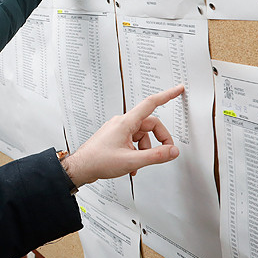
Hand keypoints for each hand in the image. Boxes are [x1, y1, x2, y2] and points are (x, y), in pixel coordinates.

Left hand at [62, 85, 184, 186]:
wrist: (80, 168)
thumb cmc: (98, 160)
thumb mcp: (132, 160)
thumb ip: (156, 155)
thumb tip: (172, 151)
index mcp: (126, 122)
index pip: (150, 103)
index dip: (166, 95)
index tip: (177, 90)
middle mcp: (122, 123)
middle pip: (149, 124)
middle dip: (159, 139)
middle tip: (164, 152)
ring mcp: (118, 130)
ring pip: (142, 135)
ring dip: (145, 149)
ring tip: (139, 163)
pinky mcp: (115, 138)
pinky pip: (133, 141)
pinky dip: (137, 152)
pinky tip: (132, 165)